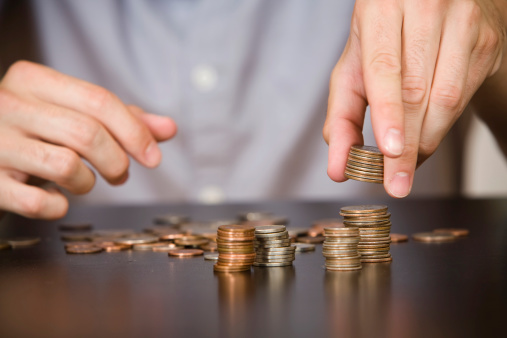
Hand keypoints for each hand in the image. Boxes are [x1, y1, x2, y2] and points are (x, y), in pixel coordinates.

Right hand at [0, 61, 176, 218]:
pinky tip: (58, 200)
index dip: (135, 132)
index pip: (100, 101)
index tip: (154, 157)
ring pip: (64, 165)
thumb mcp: (74, 114)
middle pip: (87, 133)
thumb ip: (122, 119)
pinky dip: (58, 206)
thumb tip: (169, 128)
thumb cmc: (37, 131)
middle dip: (117, 161)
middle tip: (121, 175)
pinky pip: (36, 202)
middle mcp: (8, 104)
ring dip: (88, 183)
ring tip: (85, 182)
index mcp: (33, 80)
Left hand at [324, 0, 505, 196]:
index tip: (390, 150)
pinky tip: (425, 136)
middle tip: (396, 183)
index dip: (388, 112)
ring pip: (446, 98)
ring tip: (406, 165)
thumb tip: (338, 167)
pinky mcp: (485, 42)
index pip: (385, 67)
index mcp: (383, 7)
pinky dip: (441, 126)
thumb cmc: (384, 34)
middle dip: (406, 146)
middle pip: (417, 90)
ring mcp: (462, 23)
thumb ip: (341, 115)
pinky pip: (463, 97)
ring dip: (425, 141)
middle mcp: (426, 9)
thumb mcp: (354, 64)